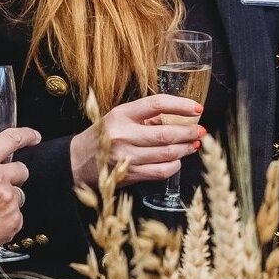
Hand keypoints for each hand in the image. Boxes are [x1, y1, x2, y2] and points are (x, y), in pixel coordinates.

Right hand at [0, 129, 38, 271]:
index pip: (11, 139)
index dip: (27, 135)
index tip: (34, 137)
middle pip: (22, 169)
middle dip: (13, 177)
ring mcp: (9, 200)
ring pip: (19, 194)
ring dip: (8, 200)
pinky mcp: (15, 219)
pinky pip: (17, 214)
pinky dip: (7, 218)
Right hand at [69, 95, 205, 189]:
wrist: (78, 161)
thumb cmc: (104, 135)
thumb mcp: (120, 117)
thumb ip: (147, 116)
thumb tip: (180, 117)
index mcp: (121, 114)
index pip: (157, 104)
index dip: (181, 105)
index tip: (197, 108)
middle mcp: (123, 135)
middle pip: (166, 133)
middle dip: (189, 132)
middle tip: (200, 131)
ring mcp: (126, 157)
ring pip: (167, 153)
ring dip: (185, 149)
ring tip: (193, 144)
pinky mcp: (129, 174)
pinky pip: (161, 171)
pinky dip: (174, 165)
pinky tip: (178, 160)